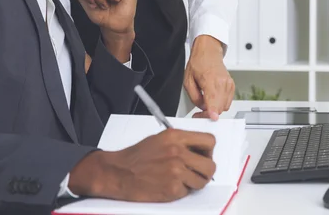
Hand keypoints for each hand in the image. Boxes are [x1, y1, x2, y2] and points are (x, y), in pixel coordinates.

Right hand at [68, 129, 215, 201]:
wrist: (118, 172)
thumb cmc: (137, 156)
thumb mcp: (161, 138)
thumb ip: (182, 142)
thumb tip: (200, 150)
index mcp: (176, 136)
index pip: (209, 141)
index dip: (209, 151)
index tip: (205, 155)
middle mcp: (178, 152)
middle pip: (210, 164)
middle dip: (206, 171)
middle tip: (198, 172)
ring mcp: (176, 171)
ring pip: (202, 180)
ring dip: (195, 183)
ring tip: (182, 180)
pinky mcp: (172, 188)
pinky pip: (188, 192)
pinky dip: (181, 191)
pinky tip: (169, 185)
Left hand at [184, 36, 234, 120]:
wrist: (208, 51)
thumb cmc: (198, 63)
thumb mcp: (188, 80)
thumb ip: (194, 97)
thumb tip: (202, 107)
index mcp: (210, 81)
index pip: (214, 101)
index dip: (212, 112)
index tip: (211, 118)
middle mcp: (222, 83)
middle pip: (219, 108)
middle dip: (210, 112)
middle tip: (200, 112)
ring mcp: (229, 84)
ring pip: (225, 106)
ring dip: (216, 108)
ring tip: (207, 102)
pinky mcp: (232, 85)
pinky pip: (228, 101)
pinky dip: (221, 103)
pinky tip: (213, 97)